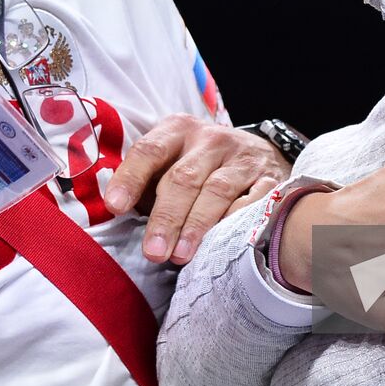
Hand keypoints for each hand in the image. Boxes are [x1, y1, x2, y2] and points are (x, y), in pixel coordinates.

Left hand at [103, 114, 290, 263]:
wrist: (255, 153)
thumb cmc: (199, 164)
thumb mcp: (171, 160)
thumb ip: (146, 182)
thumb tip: (116, 214)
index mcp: (177, 130)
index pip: (149, 150)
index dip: (131, 178)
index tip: (115, 207)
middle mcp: (210, 139)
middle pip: (183, 177)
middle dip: (166, 217)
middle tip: (153, 251)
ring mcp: (242, 157)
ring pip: (217, 190)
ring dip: (196, 225)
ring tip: (180, 255)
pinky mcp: (269, 177)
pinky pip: (252, 201)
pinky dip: (235, 222)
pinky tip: (221, 242)